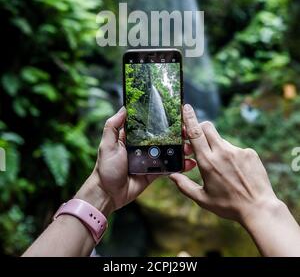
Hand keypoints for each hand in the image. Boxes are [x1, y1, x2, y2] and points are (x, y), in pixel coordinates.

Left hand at [77, 107, 195, 216]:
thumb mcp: (107, 144)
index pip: (149, 125)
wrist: (108, 194)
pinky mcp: (154, 173)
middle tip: (187, 132)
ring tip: (190, 147)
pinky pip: (168, 168)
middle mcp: (142, 147)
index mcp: (131, 138)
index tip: (175, 115)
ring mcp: (149, 160)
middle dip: (176, 134)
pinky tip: (189, 163)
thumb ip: (113, 126)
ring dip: (180, 149)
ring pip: (168, 152)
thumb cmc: (105, 168)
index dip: (161, 120)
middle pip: (162, 137)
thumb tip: (124, 108)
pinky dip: (179, 165)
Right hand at [170, 104, 279, 226]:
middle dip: (200, 128)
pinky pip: (236, 149)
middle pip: (208, 127)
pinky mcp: (250, 153)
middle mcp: (222, 152)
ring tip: (224, 170)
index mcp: (207, 162)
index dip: (189, 118)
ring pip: (221, 141)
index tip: (186, 107)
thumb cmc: (228, 206)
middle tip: (198, 139)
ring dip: (217, 148)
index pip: (195, 133)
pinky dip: (232, 157)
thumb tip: (172, 176)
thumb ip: (185, 186)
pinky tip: (237, 172)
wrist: (259, 208)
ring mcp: (237, 151)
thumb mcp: (203, 199)